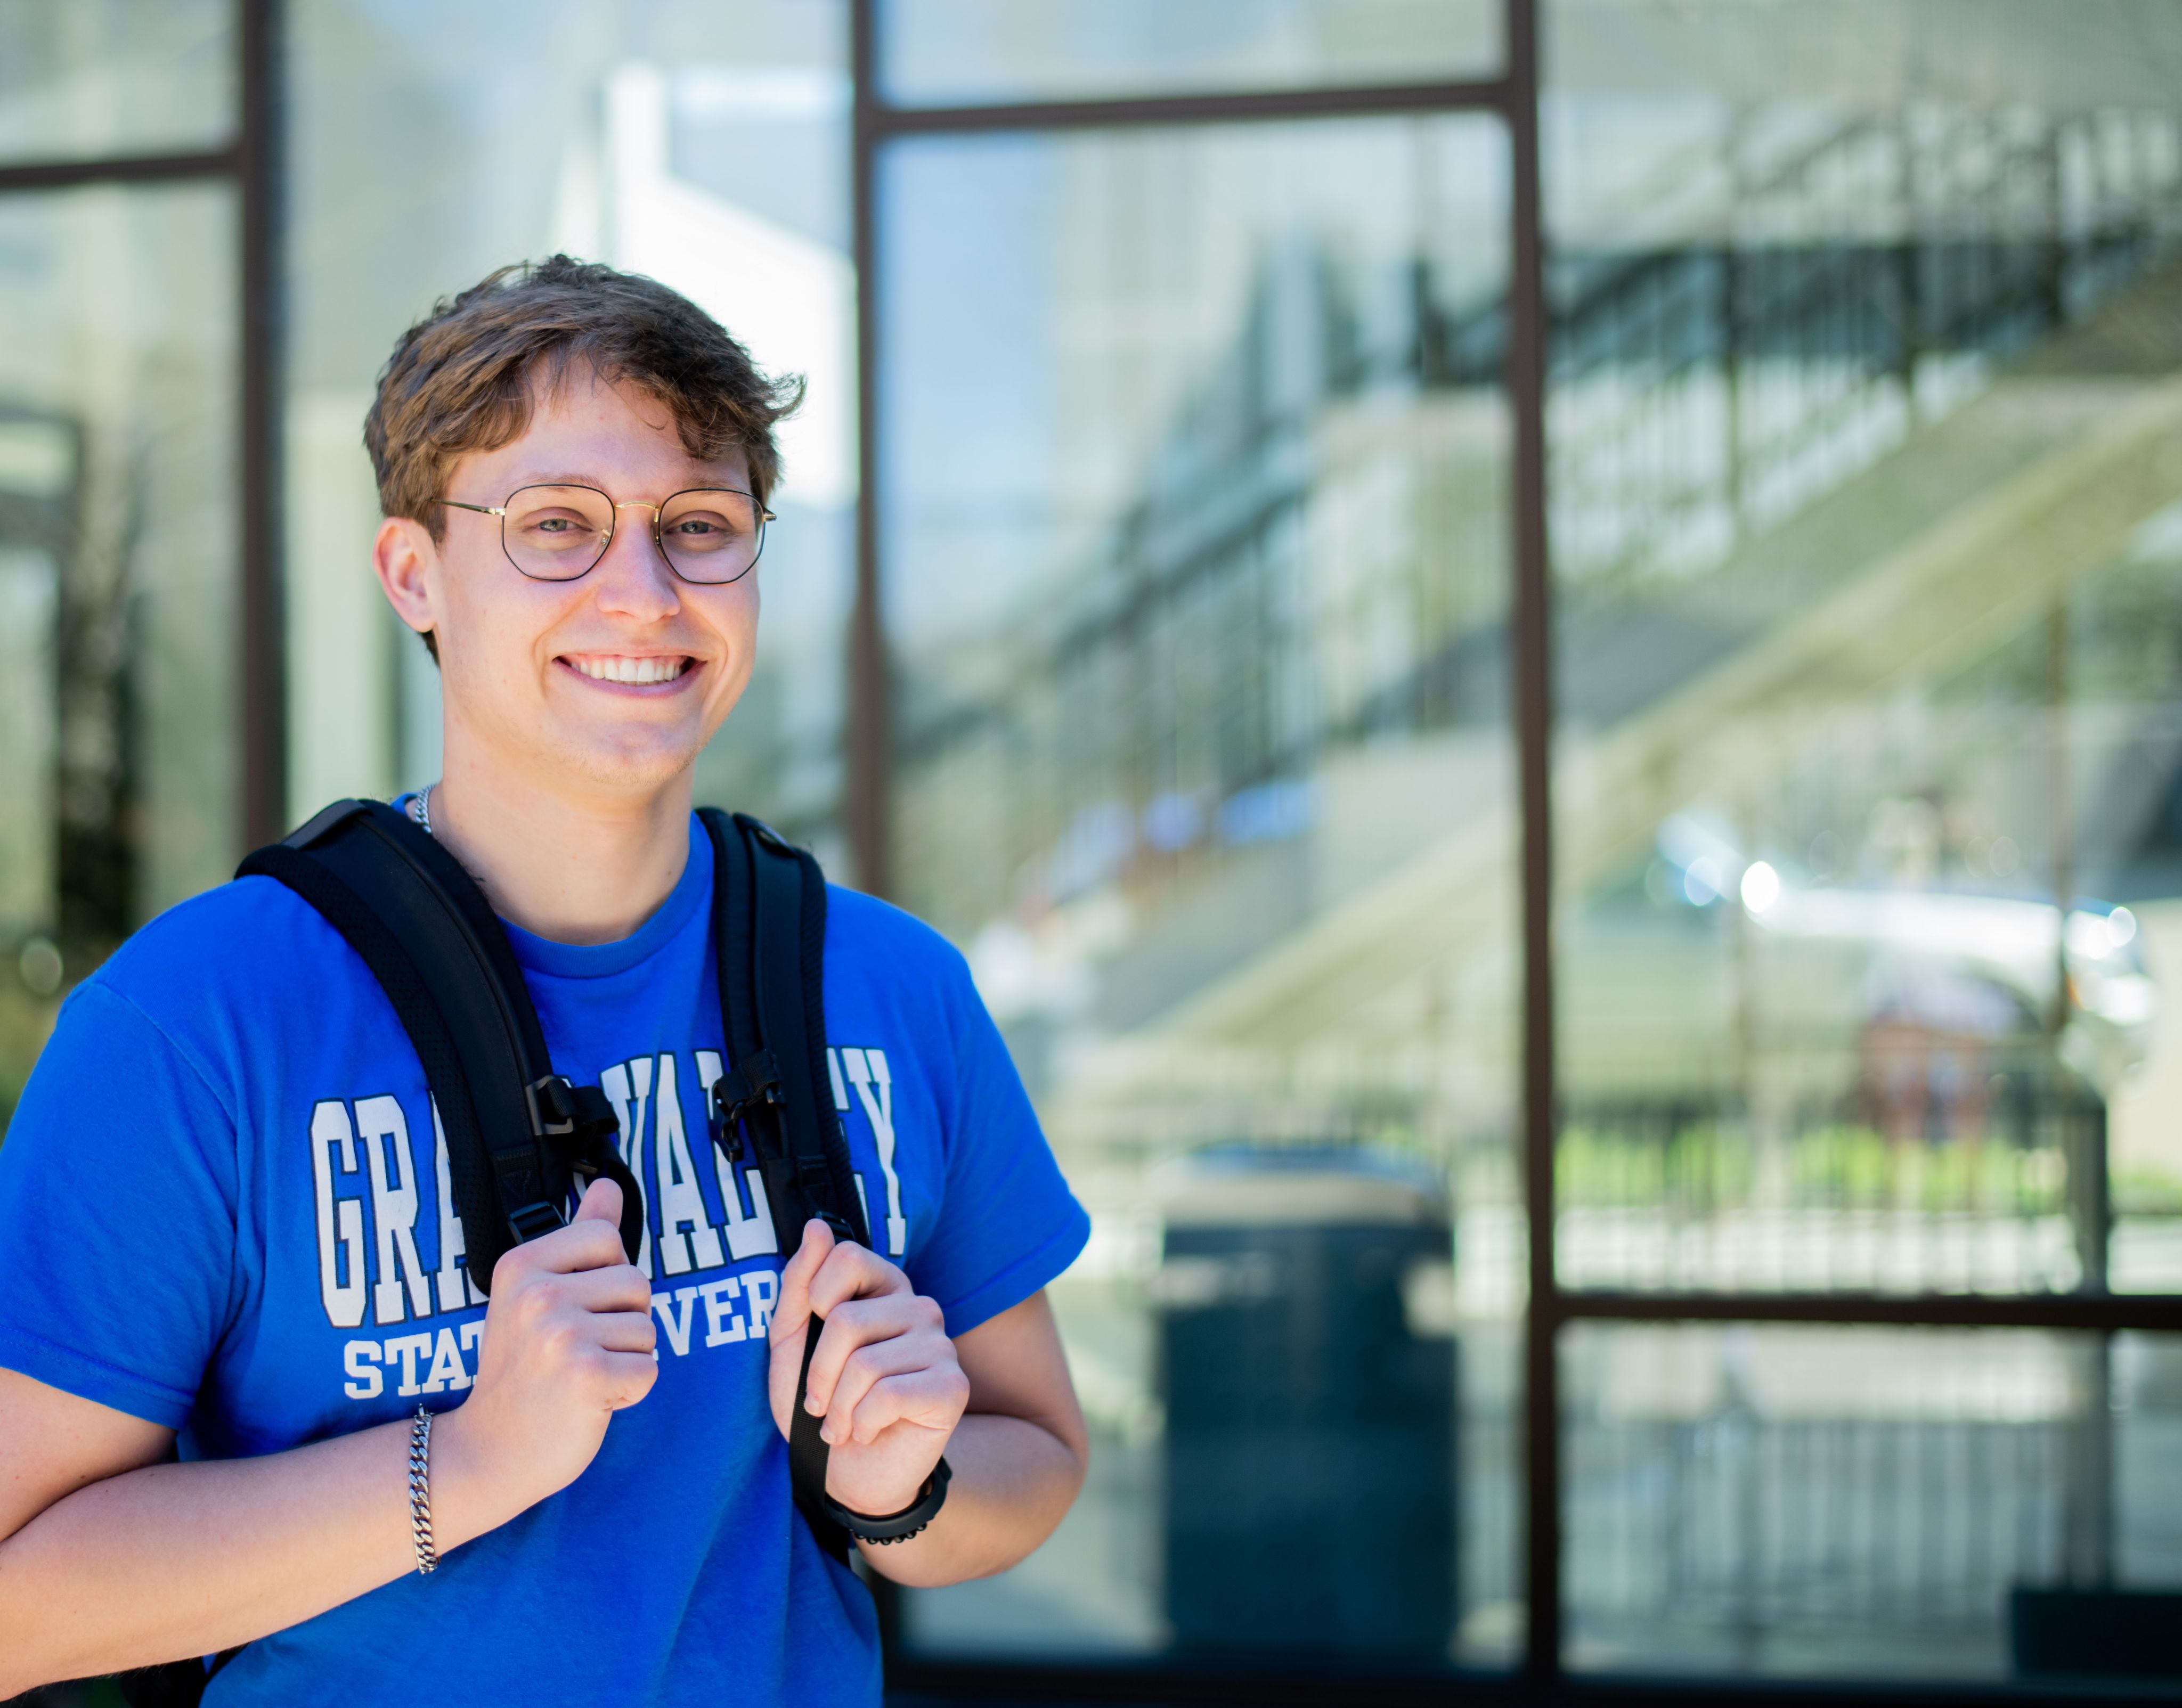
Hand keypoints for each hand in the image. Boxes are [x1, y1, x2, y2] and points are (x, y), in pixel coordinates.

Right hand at [434, 1178, 656, 1518]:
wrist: (490, 1450)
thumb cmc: (521, 1368)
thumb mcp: (535, 1293)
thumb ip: (579, 1236)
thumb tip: (607, 1184)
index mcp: (521, 1264)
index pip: (608, 1238)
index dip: (606, 1277)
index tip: (572, 1309)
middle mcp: (537, 1295)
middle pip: (637, 1283)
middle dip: (622, 1321)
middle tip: (575, 1352)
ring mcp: (560, 1336)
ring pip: (648, 1329)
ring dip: (625, 1359)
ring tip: (580, 1376)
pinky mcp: (586, 1377)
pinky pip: (649, 1370)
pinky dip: (630, 1391)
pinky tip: (591, 1401)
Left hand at [768, 1220, 968, 1519]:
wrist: (845, 1476)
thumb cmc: (819, 1406)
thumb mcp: (791, 1343)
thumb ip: (799, 1285)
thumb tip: (817, 1226)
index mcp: (884, 1288)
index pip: (847, 1257)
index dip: (814, 1299)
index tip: (812, 1334)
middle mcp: (919, 1307)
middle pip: (846, 1320)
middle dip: (818, 1375)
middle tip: (820, 1403)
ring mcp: (941, 1345)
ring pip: (864, 1364)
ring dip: (838, 1408)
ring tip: (842, 1423)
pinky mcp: (953, 1386)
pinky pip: (887, 1396)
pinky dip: (862, 1424)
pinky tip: (868, 1432)